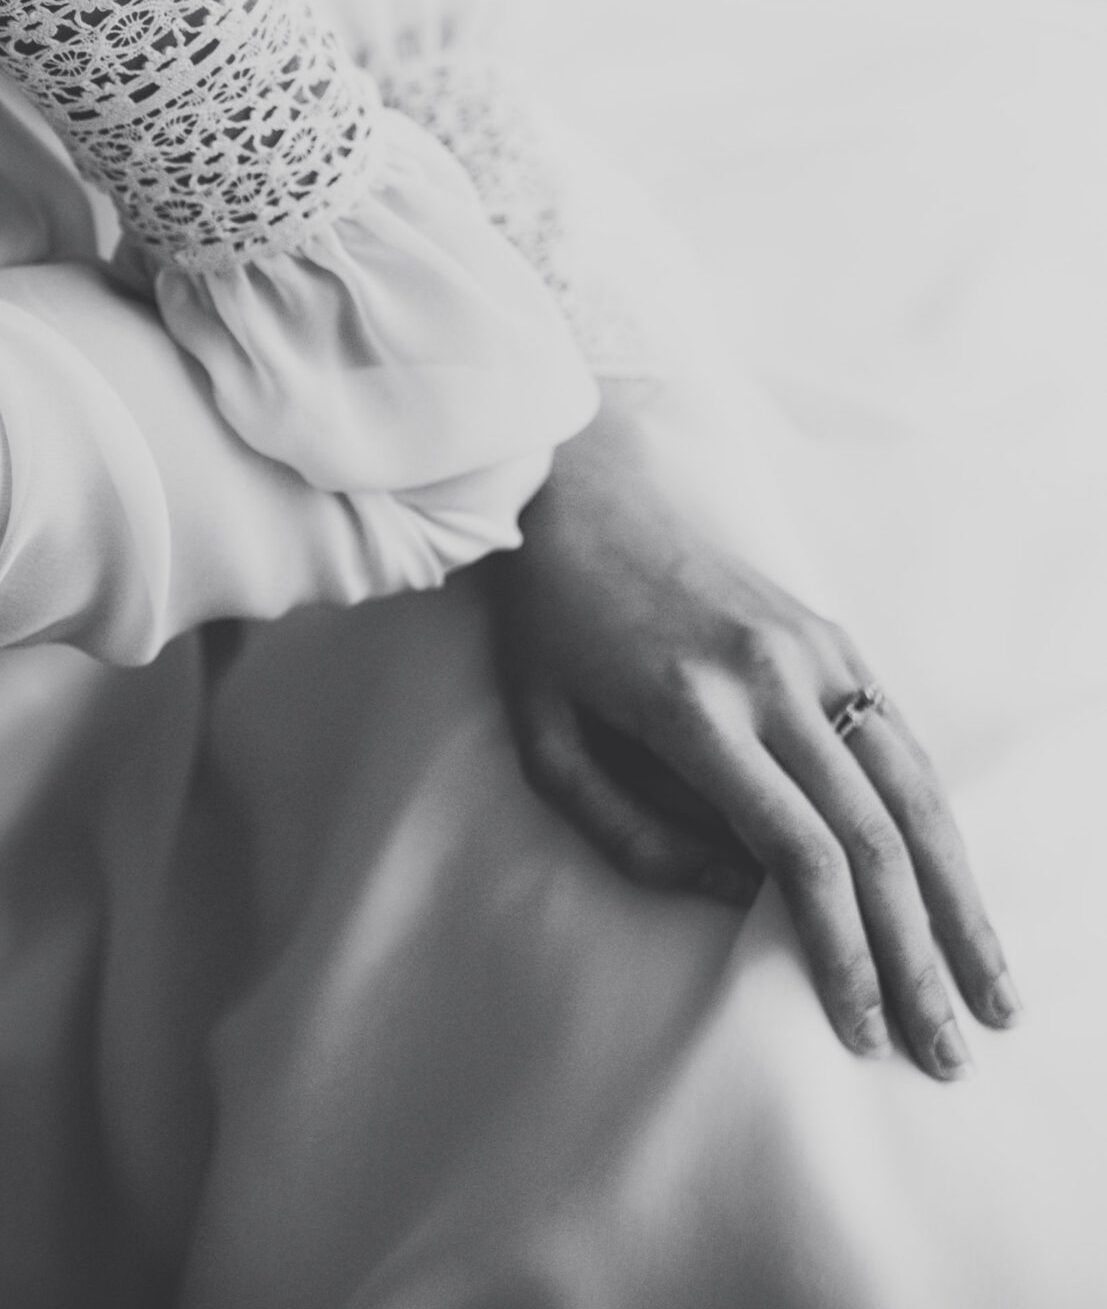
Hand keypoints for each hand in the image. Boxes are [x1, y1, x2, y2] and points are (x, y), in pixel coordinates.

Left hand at [488, 382, 1021, 1081]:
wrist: (577, 496)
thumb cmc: (548, 630)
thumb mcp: (548, 742)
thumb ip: (632, 835)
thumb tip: (736, 897)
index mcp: (694, 709)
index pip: (799, 852)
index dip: (843, 951)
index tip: (864, 1031)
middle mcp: (770, 676)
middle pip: (873, 835)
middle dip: (920, 955)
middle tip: (952, 1047)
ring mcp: (810, 647)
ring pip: (912, 787)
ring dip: (959, 896)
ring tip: (994, 986)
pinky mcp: (828, 631)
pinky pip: (899, 735)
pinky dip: (937, 817)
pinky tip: (958, 883)